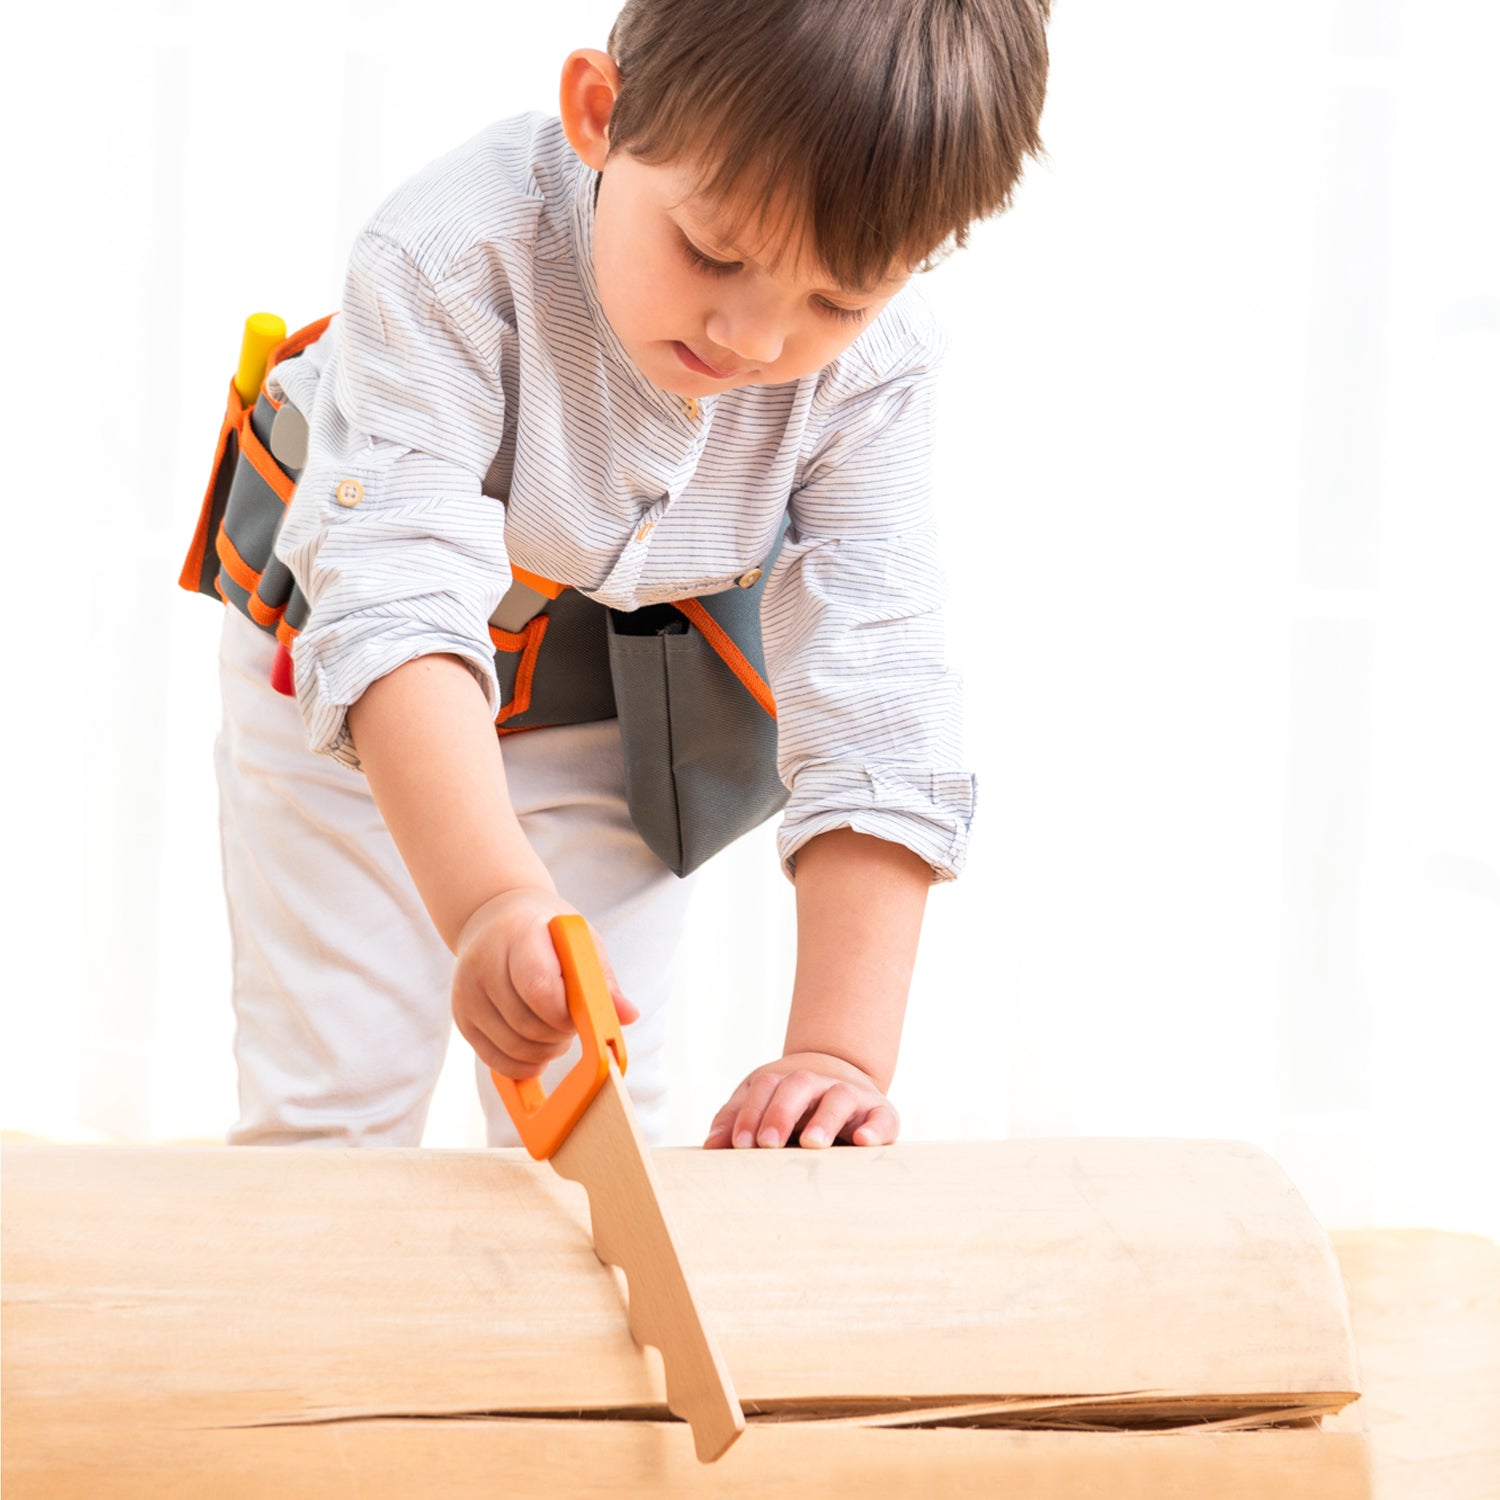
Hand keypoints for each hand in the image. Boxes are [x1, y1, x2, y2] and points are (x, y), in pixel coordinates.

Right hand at [451, 888, 636, 1077]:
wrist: (497, 919)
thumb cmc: (548, 933)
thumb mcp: (580, 941)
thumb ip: (602, 980)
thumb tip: (629, 1016)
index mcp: (519, 936)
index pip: (539, 989)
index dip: (566, 1015)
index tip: (581, 1014)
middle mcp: (483, 963)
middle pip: (526, 1025)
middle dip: (559, 1036)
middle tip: (572, 1024)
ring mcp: (467, 993)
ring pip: (512, 1048)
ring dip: (544, 1052)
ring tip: (555, 1031)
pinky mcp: (462, 1017)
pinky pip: (494, 1060)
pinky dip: (522, 1064)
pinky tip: (536, 1048)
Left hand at [703, 1052, 899, 1149]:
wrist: (846, 1078)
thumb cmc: (793, 1106)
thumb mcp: (761, 1105)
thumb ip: (735, 1121)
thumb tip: (710, 1146)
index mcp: (785, 1081)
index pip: (765, 1087)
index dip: (750, 1114)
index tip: (740, 1145)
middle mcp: (818, 1084)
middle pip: (798, 1086)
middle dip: (780, 1113)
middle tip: (767, 1145)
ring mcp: (851, 1097)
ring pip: (839, 1097)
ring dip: (824, 1119)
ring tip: (811, 1143)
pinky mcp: (881, 1113)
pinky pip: (882, 1117)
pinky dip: (875, 1127)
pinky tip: (864, 1141)